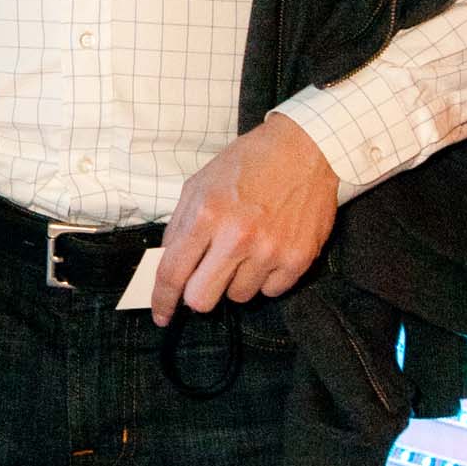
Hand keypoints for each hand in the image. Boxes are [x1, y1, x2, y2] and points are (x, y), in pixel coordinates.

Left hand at [151, 116, 338, 324]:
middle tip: (207, 277)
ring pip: (239, 297)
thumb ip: (180, 227)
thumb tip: (168, 266)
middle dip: (198, 294)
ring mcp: (270, 250)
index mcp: (206, 214)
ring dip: (236, 280)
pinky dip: (265, 279)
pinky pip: (271, 292)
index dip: (162, 300)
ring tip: (247, 250)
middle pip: (202, 299)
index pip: (173, 273)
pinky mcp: (298, 259)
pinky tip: (268, 252)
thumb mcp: (200, 184)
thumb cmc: (249, 164)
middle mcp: (237, 237)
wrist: (304, 150)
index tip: (162, 316)